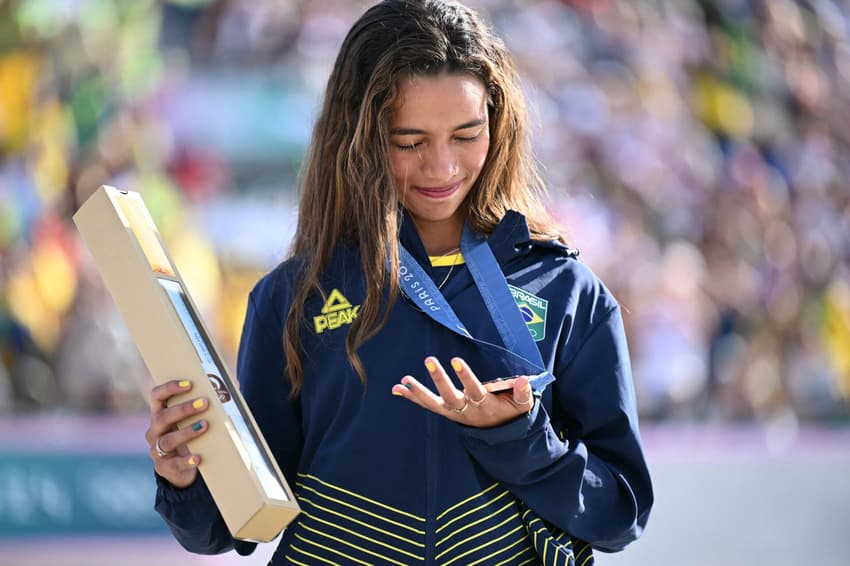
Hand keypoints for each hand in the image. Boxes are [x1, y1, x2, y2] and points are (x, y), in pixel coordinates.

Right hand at [145, 379, 208, 488]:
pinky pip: (174, 464)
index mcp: (161, 415)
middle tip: (205, 403)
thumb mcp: (195, 421)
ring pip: (168, 440)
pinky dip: (186, 460)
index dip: (170, 388)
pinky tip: (198, 457)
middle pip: (163, 417)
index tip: (189, 384)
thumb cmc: (191, 438)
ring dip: (187, 432)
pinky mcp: (164, 467)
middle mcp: (155, 431)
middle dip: (184, 409)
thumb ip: (209, 404)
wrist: (182, 470)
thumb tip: (235, 386)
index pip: (157, 396)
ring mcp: (157, 450)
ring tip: (205, 425)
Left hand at [391, 356, 534, 426]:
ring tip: (404, 379)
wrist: (498, 432)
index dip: (465, 376)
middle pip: (450, 395)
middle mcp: (466, 410)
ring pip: (433, 403)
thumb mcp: (522, 406)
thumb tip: (523, 380)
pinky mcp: (445, 411)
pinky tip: (396, 389)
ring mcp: (453, 412)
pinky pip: (426, 405)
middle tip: (429, 359)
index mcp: (484, 405)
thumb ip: (523, 393)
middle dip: (439, 378)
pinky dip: (411, 398)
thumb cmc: (510, 412)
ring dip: (418, 391)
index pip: (474, 390)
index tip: (455, 360)